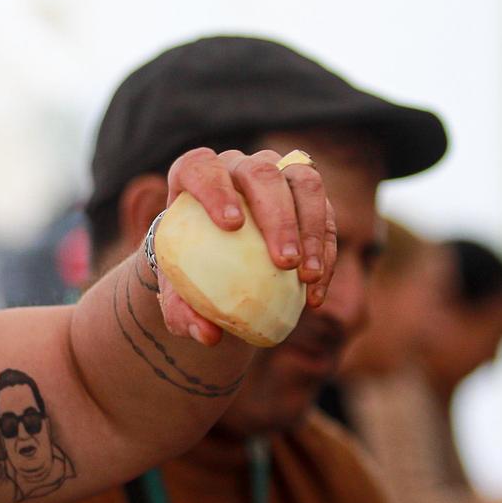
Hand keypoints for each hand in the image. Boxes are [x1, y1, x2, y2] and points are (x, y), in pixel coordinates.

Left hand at [158, 148, 337, 344]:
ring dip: (311, 229)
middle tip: (283, 262)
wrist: (211, 260)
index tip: (230, 226)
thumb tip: (208, 336)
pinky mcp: (306, 195)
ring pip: (304, 182)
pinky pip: (326, 215)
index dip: (215, 188)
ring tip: (306, 276)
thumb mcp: (176, 292)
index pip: (201, 167)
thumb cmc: (186, 269)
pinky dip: (325, 252)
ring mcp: (277, 174)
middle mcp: (237, 166)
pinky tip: (315, 290)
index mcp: (194, 175)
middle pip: (261, 173)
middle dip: (277, 216)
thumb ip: (182, 311)